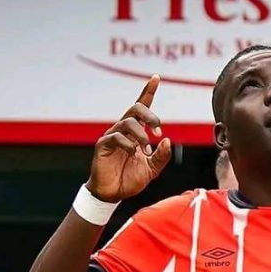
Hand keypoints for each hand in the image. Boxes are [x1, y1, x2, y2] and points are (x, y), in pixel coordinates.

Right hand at [85, 75, 171, 202]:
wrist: (113, 194)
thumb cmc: (130, 179)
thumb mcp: (152, 169)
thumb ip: (162, 156)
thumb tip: (167, 140)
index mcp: (136, 132)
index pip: (142, 107)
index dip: (148, 91)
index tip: (156, 77)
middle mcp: (124, 130)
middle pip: (135, 108)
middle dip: (150, 116)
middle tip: (158, 131)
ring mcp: (112, 136)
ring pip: (127, 122)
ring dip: (141, 135)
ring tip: (146, 150)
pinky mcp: (103, 145)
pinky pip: (116, 137)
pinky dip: (128, 144)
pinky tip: (133, 154)